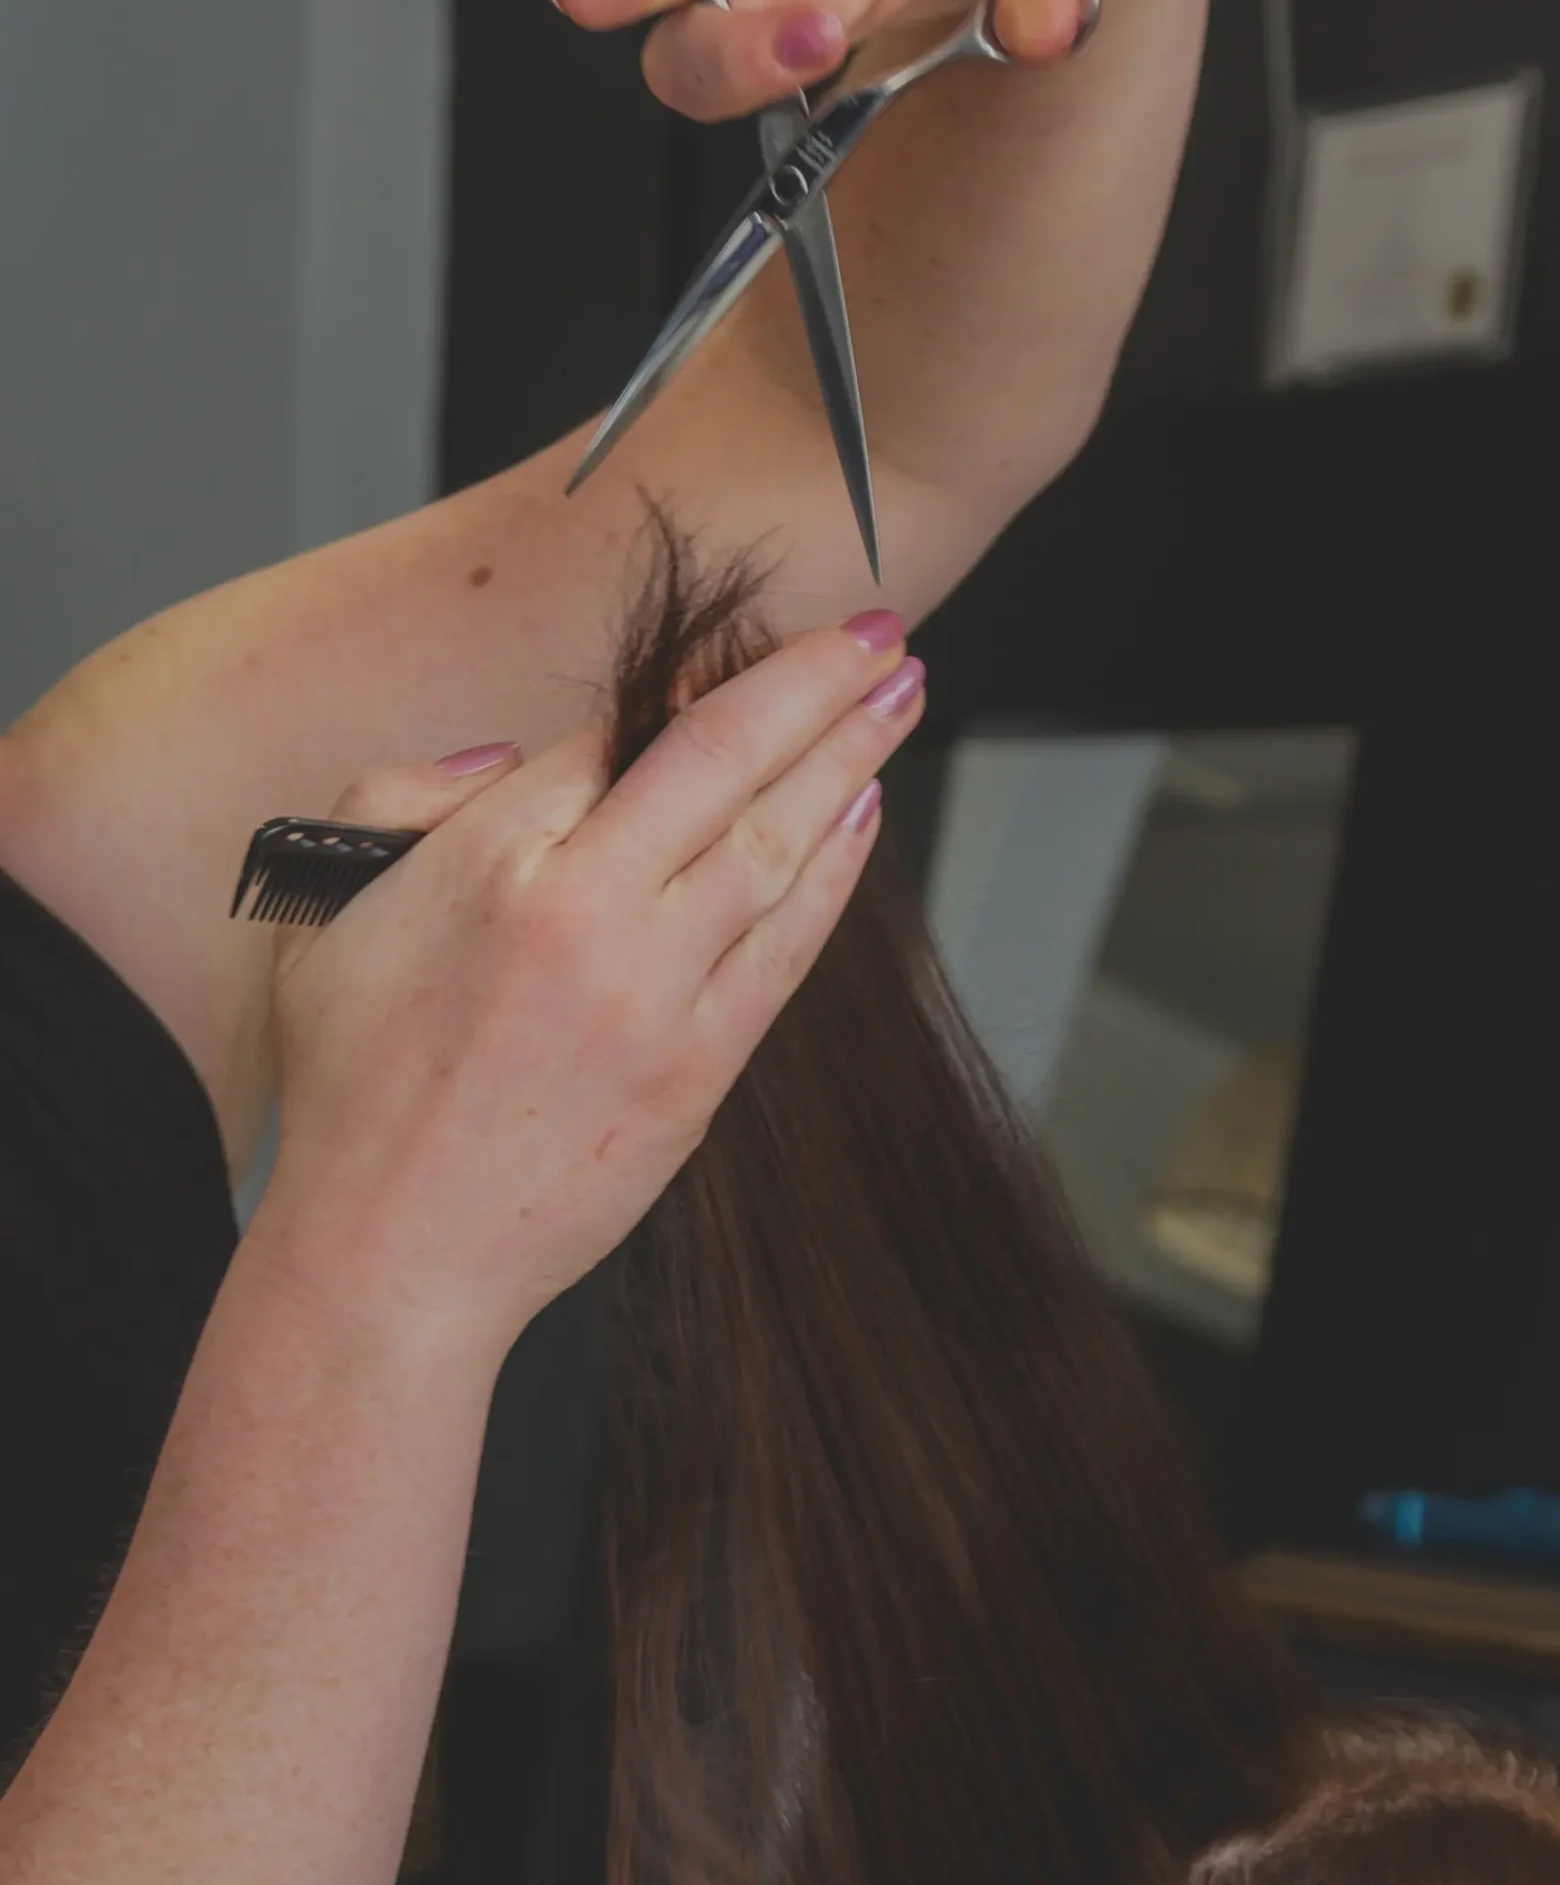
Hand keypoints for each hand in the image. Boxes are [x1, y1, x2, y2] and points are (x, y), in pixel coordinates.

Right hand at [242, 616, 925, 1374]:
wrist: (395, 1254)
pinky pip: (788, 947)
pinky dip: (834, 873)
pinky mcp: (700, 1071)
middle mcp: (589, 915)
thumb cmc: (354, 1084)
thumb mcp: (335, 904)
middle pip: (728, 763)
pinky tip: (864, 811)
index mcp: (495, 861)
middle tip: (881, 630)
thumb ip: (411, 795)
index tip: (751, 644)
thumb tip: (520, 754)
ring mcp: (657, 996)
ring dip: (848, 759)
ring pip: (778, 846)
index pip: (623, 737)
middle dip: (816, 684)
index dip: (699, 679)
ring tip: (899, 693)